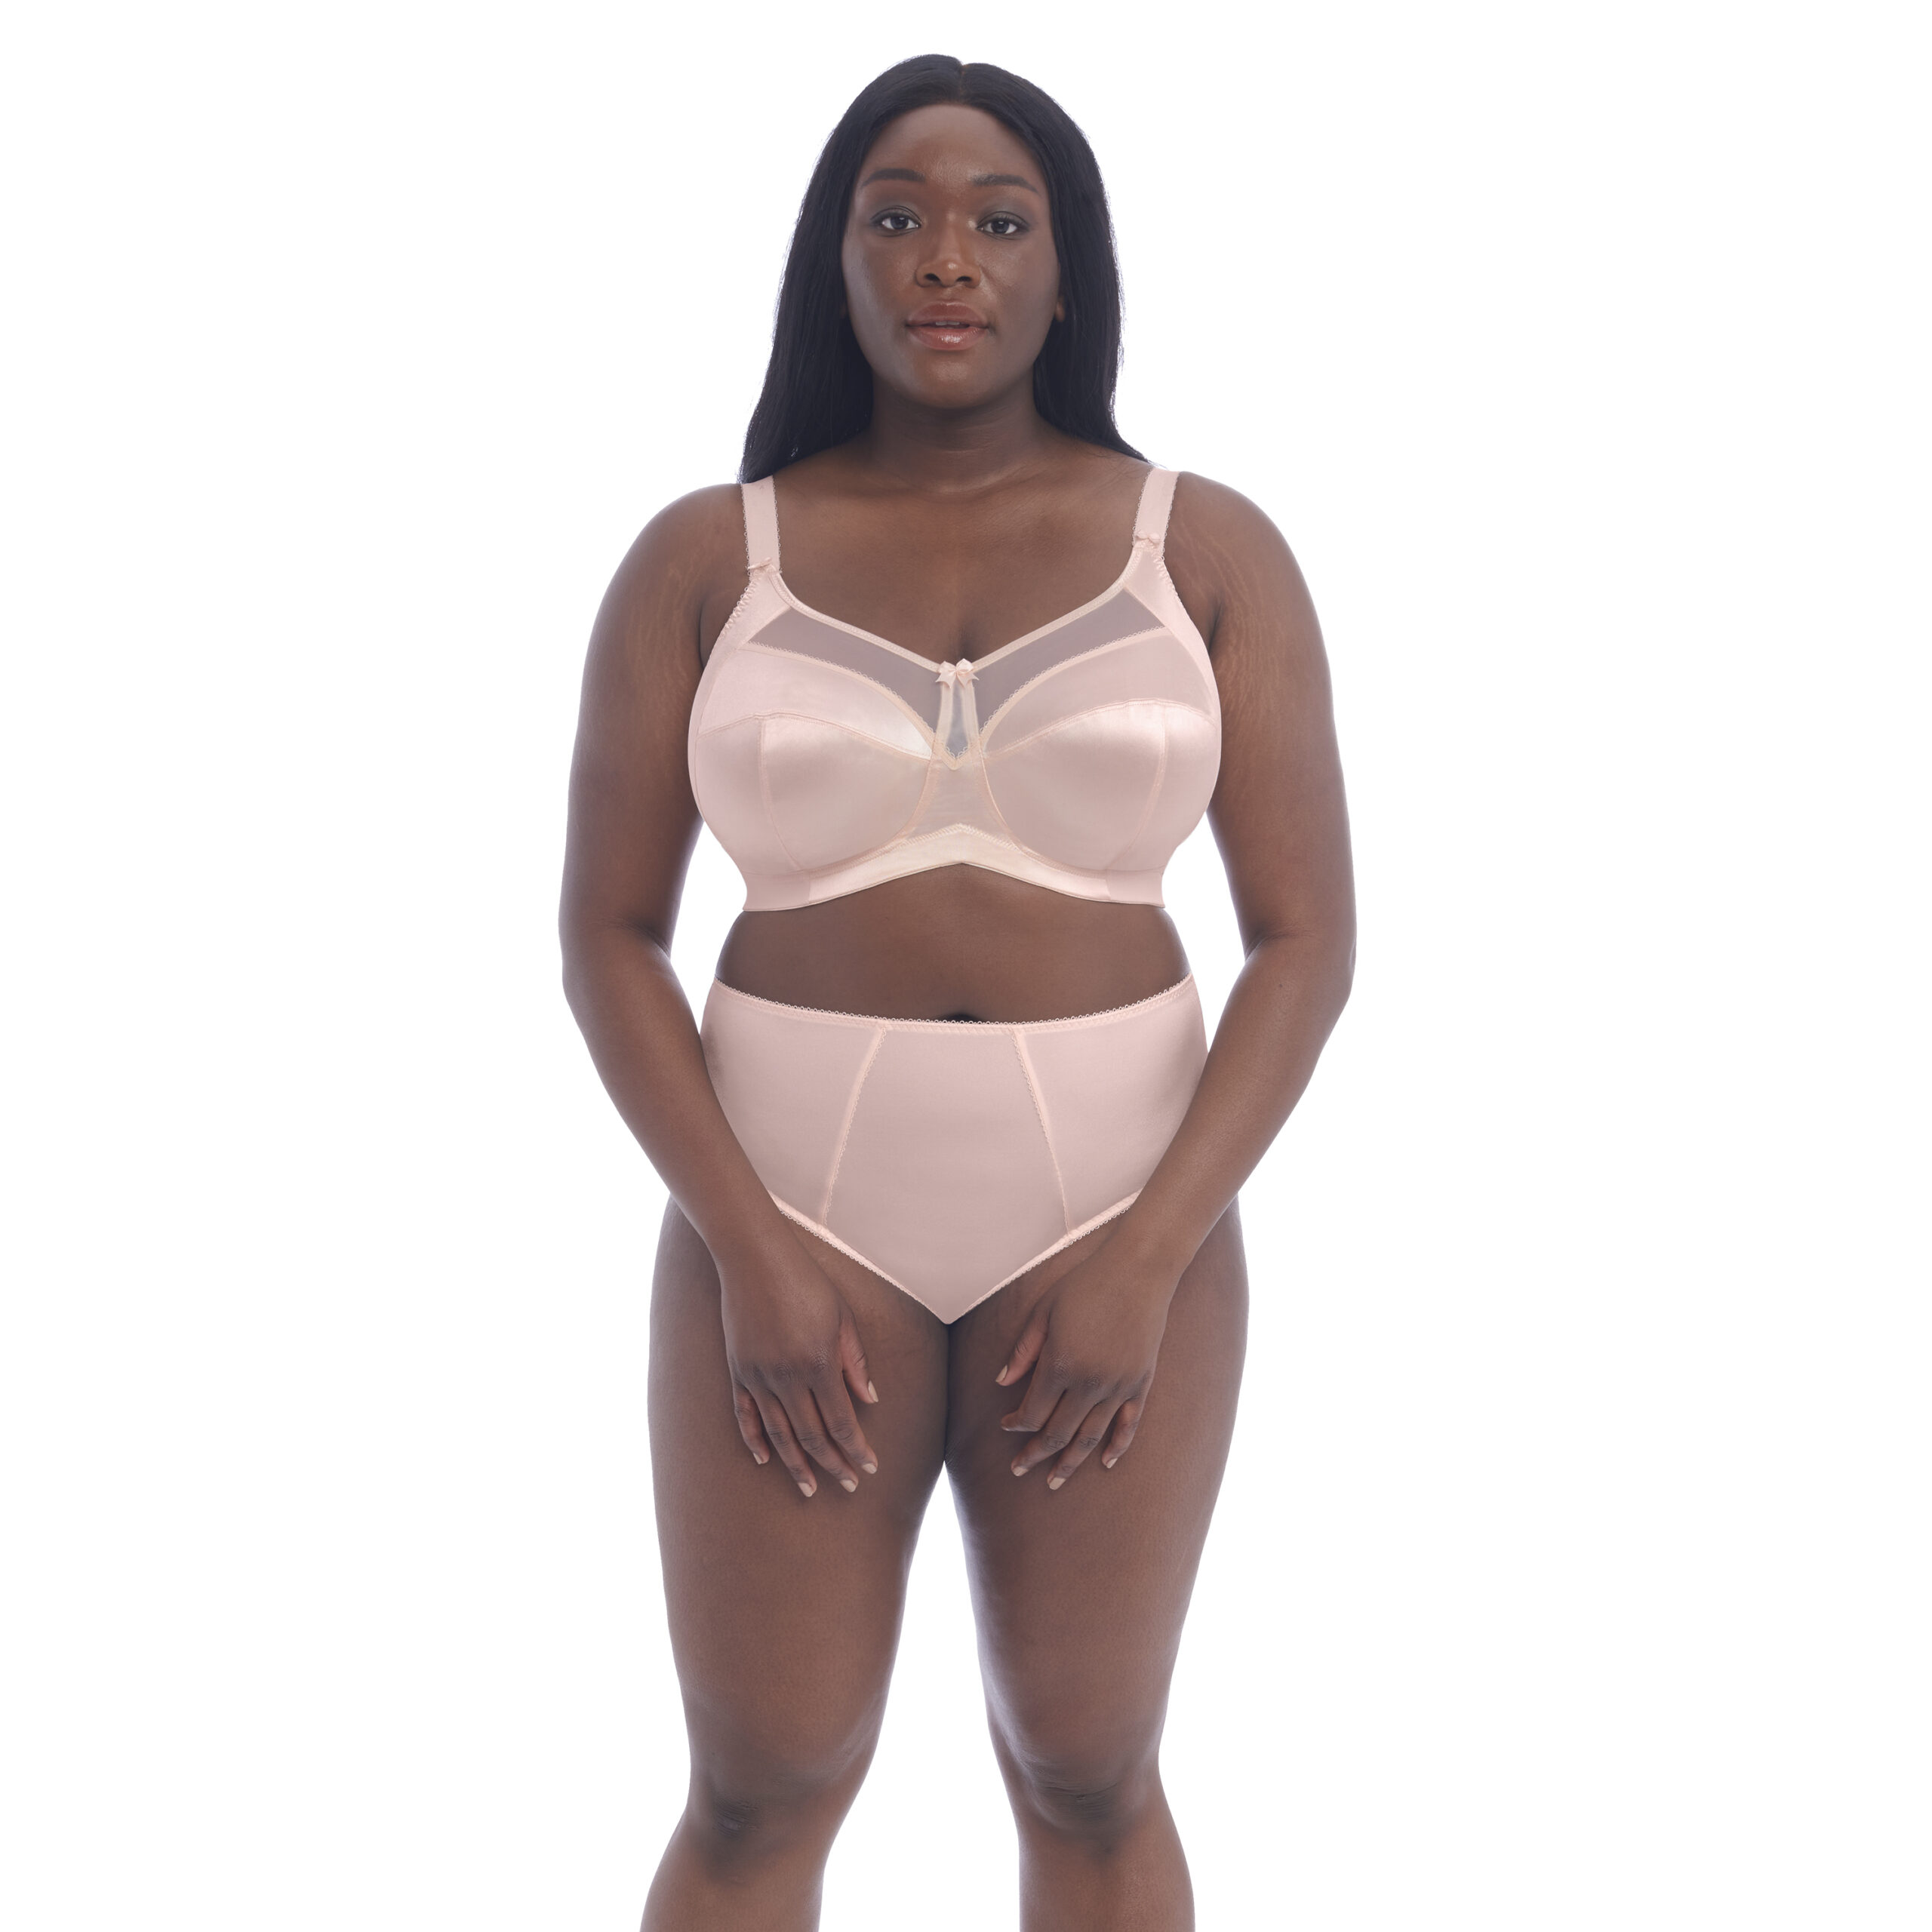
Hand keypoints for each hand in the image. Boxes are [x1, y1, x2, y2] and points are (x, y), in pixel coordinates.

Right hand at [718, 1233, 880, 1497]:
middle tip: (847, 1487)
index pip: (842, 1422)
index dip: (856, 1449)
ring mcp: (759, 1376)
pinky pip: (746, 1415)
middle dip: (832, 1465)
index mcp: (819, 1363)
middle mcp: (788, 1377)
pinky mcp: (738, 1370)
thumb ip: (855, 1361)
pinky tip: (765, 1460)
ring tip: (810, 1488)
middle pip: (812, 1436)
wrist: (754, 1257)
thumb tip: (870, 1400)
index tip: (869, 1469)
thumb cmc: (806, 1281)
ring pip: (779, 1434)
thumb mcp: (842, 1316)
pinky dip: (754, 1441)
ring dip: (796, 1465)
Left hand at [996, 1231, 1178, 1488]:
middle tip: (1018, 1469)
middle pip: (1058, 1433)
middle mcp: (1089, 1383)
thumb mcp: (1043, 1311)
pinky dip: (1117, 1447)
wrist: (1139, 1269)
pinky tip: (1104, 1463)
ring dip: (1070, 1463)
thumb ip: (1022, 1351)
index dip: (1015, 1424)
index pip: (1032, 1412)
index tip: (1004, 1426)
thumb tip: (1000, 1384)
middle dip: (1035, 1454)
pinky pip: (1128, 1425)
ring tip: (1054, 1482)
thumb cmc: (1085, 1285)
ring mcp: (1118, 1386)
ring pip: (1090, 1438)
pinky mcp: (1141, 1383)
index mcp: (1061, 1364)